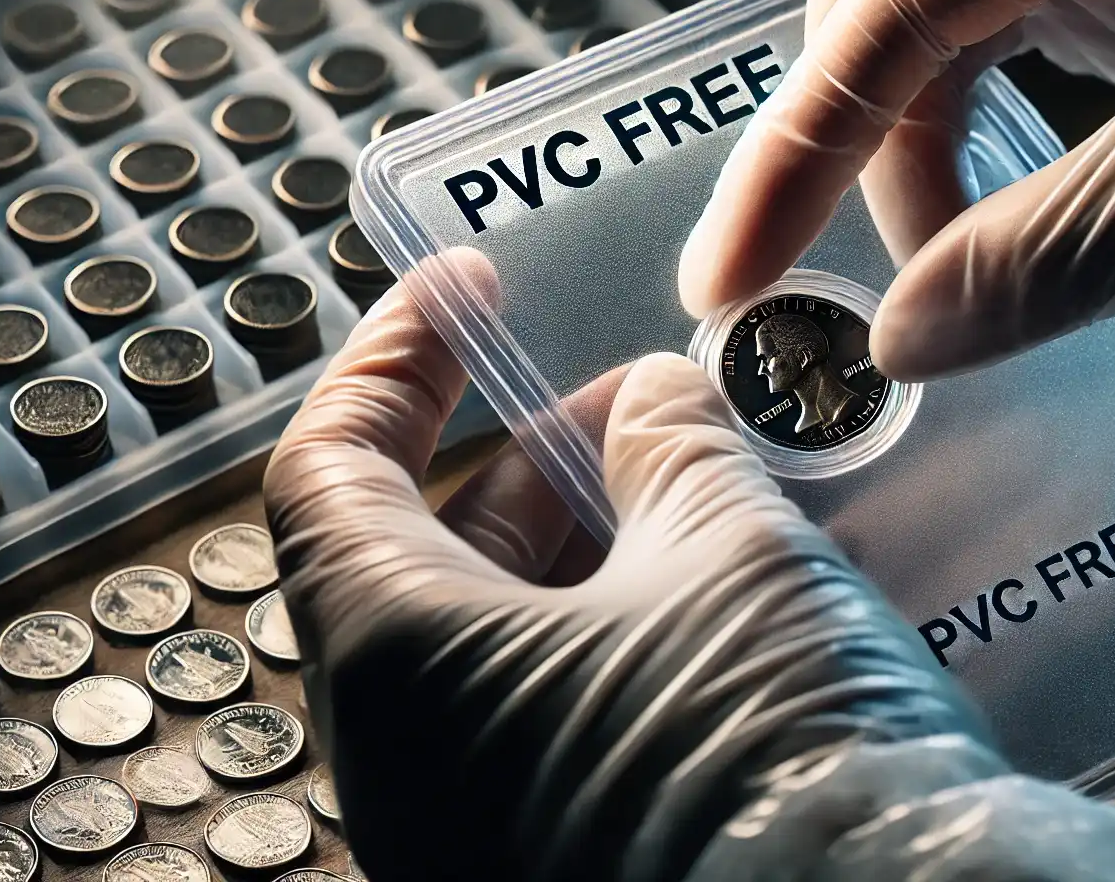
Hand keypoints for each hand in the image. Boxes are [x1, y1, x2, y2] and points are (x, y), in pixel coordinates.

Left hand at [263, 255, 1114, 880]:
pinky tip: (725, 597)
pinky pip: (554, 726)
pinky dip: (615, 641)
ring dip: (588, 550)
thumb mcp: (730, 551)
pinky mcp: (558, 867)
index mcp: (400, 666)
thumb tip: (646, 401)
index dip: (393, 364)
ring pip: (499, 651)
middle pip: (422, 563)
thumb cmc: (785, 752)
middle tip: (635, 399)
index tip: (461, 291)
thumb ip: (668, 447)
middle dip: (531, 461)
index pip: (330, 474)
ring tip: (705, 482)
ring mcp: (477, 835)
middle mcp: (407, 769)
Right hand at [681, 0, 1114, 380]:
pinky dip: (965, 133)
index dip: (802, 146)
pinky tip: (973, 213)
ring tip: (925, 255)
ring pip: (936, 0)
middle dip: (840, 109)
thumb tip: (899, 344)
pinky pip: (1003, 41)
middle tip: (814, 257)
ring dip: (901, 130)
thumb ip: (1045, 258)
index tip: (737, 275)